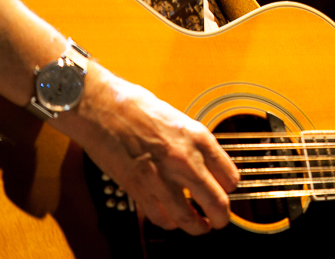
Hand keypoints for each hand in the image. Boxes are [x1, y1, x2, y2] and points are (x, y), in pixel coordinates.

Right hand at [53, 63, 239, 233]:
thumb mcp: (180, 120)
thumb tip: (207, 163)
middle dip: (222, 216)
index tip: (228, 189)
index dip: (231, 187)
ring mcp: (161, 178)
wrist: (103, 108)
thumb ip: (194, 144)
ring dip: (198, 227)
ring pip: (189, 218)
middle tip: (222, 220)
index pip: (230, 176)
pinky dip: (169, 223)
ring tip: (201, 227)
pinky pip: (160, 217)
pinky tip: (173, 220)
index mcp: (199, 139)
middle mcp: (185, 160)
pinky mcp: (138, 189)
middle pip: (216, 201)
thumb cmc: (137, 108)